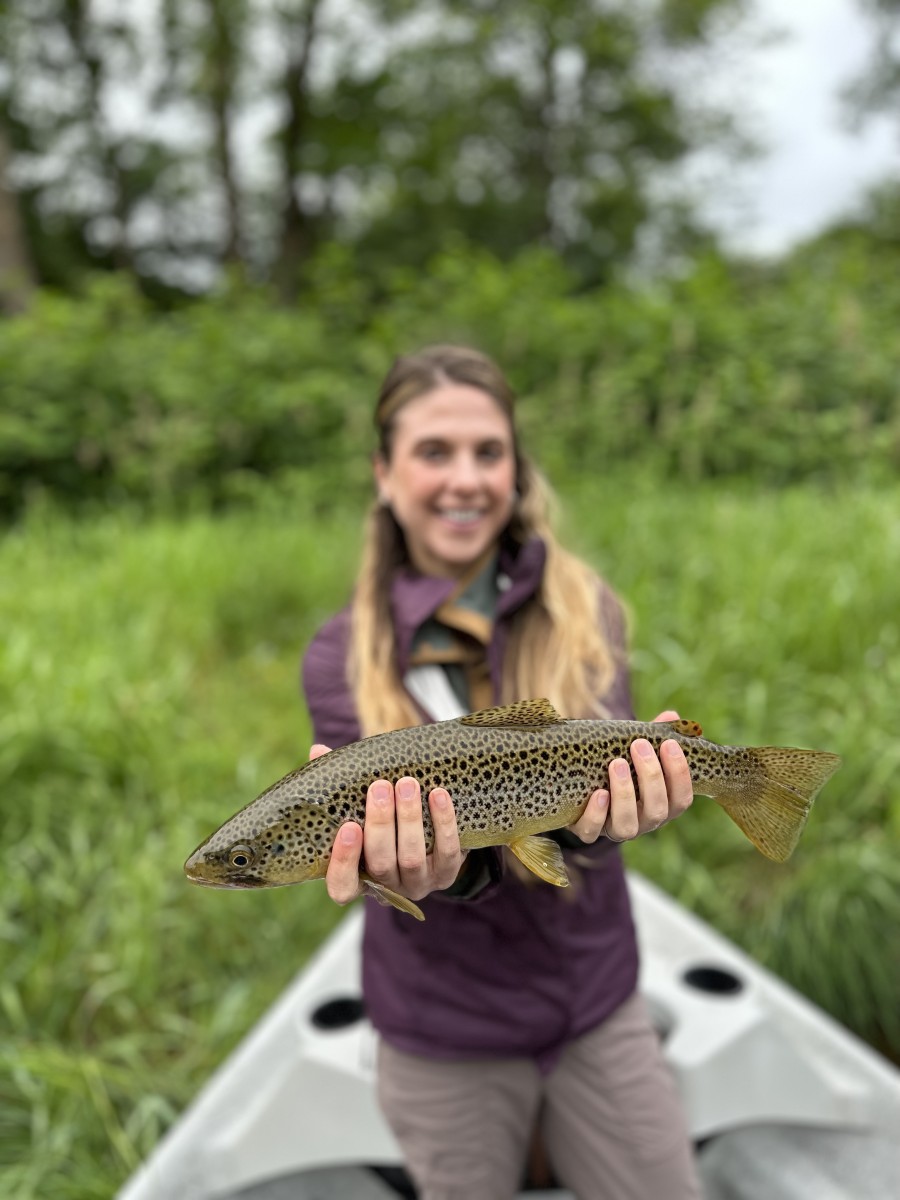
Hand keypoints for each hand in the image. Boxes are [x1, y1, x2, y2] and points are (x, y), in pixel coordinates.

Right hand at [309, 744, 466, 905]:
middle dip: (381, 824)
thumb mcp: (360, 805)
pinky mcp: (447, 874)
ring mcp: (419, 883)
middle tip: (380, 787)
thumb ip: (339, 786)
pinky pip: (447, 852)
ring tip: (407, 784)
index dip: (343, 862)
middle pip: (381, 864)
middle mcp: (387, 885)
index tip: (348, 827)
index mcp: (359, 876)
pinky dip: (442, 822)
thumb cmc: (386, 818)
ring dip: (410, 819)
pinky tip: (438, 794)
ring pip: (412, 858)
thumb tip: (318, 752)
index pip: (342, 888)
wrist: (433, 834)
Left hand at [567, 710, 692, 843]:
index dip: (680, 774)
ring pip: (627, 826)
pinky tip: (599, 793)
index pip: (681, 798)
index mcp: (661, 804)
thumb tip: (673, 716)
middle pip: (657, 811)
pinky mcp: (588, 831)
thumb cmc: (618, 765)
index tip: (669, 743)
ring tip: (617, 763)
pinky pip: (592, 832)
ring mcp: (616, 829)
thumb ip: (654, 736)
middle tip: (639, 745)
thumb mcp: (635, 751)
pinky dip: (596, 814)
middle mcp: (643, 821)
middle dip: (651, 777)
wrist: (579, 784)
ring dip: (625, 794)